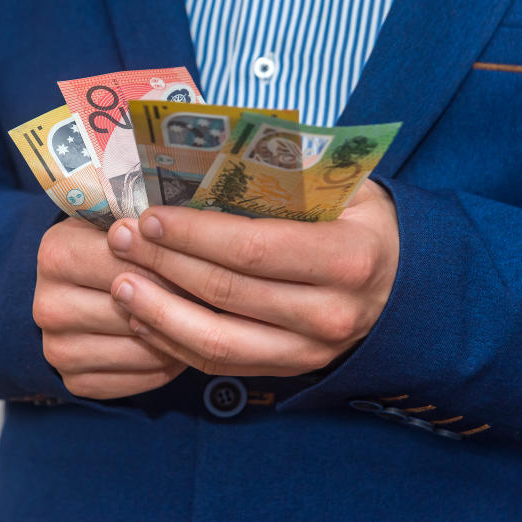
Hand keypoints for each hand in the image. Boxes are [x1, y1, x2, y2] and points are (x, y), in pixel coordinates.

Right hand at [33, 217, 185, 398]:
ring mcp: (57, 349)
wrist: (74, 287)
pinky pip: (138, 381)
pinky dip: (166, 366)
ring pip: (140, 350)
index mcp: (56, 255)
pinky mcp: (73, 381)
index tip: (203, 264)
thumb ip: (145, 226)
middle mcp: (48, 306)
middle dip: (178, 304)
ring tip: (202, 321)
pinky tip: (178, 346)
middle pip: (134, 311)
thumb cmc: (108, 247)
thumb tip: (187, 234)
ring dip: (178, 339)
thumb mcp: (119, 221)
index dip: (170, 265)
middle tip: (212, 297)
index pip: (126, 264)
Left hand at [105, 180, 398, 376]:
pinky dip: (173, 342)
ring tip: (119, 283)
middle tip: (120, 240)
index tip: (150, 217)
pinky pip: (219, 363)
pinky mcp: (286, 370)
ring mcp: (308, 351)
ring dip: (157, 311)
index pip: (254, 248)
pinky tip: (141, 317)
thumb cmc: (358, 220)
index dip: (194, 235)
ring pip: (216, 340)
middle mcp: (331, 313)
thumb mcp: (340, 186)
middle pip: (226, 292)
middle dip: (164, 263)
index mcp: (348, 258)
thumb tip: (201, 152)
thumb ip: (284, 174)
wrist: (401, 284)